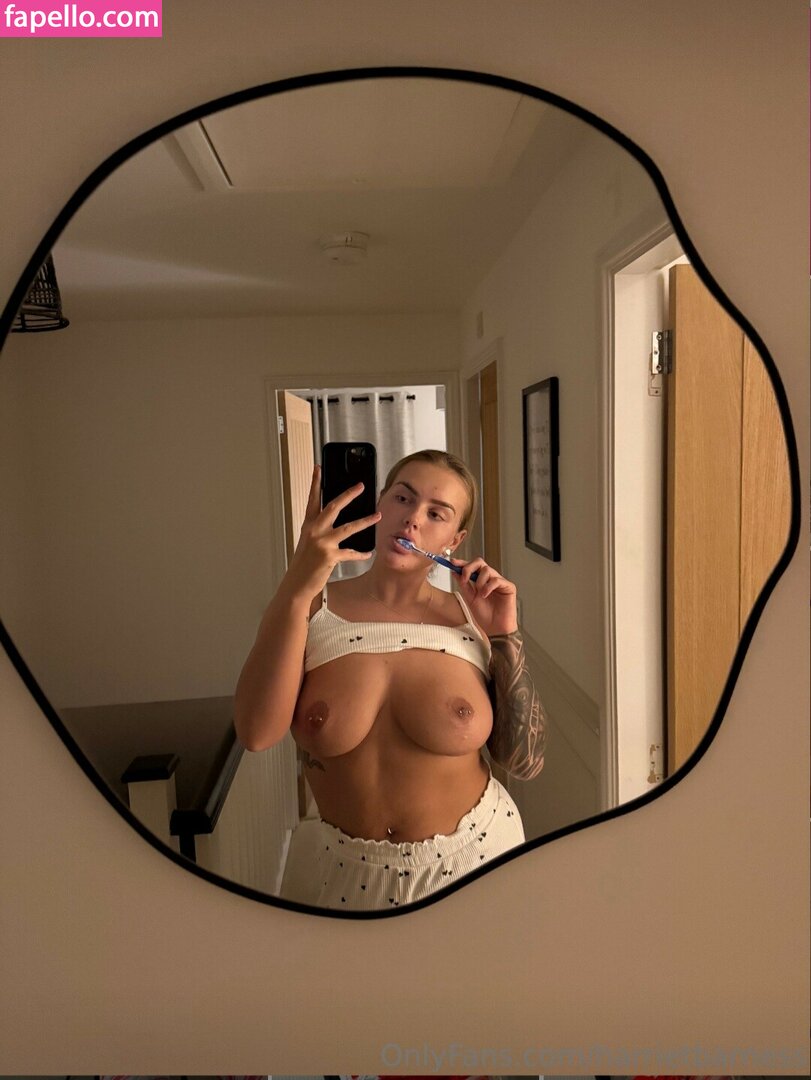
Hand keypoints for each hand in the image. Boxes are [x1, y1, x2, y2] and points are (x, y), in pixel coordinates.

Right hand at [285, 465, 380, 599]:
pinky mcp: (330, 556)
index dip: (315, 482)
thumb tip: (334, 522)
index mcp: (308, 525)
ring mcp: (322, 543)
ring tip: (377, 515)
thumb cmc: (303, 564)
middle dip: (348, 494)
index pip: (312, 499)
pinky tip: (368, 553)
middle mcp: (314, 531)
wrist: (296, 584)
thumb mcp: (308, 542)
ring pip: (348, 527)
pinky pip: (351, 552)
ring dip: (365, 521)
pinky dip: (360, 553)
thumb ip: (319, 530)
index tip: (318, 468)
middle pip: (333, 506)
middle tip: (360, 486)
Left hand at [451, 556, 518, 636]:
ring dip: (479, 581)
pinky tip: (485, 595)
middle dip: (469, 567)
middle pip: (480, 562)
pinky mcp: (509, 586)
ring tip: (480, 594)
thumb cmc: (485, 616)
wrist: (494, 628)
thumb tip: (455, 572)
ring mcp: (500, 582)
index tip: (453, 563)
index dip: (462, 563)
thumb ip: (463, 584)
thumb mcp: (469, 598)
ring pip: (487, 570)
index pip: (472, 567)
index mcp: (481, 581)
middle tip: (465, 578)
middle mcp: (490, 579)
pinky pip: (496, 580)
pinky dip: (488, 587)